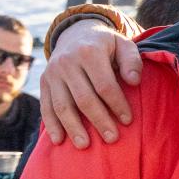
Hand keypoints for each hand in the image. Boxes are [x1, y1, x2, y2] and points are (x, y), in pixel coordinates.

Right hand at [39, 19, 141, 147]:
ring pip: (62, 105)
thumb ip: (132, 60)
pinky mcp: (44, 82)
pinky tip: (59, 140)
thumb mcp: (123, 44)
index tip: (128, 121)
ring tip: (85, 145)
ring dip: (73, 127)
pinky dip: (52, 125)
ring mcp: (53, 73)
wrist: (76, 33)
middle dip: (99, 120)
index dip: (117, 104)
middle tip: (112, 139)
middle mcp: (67, 62)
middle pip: (84, 98)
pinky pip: (46, 106)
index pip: (105, 85)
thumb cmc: (106, 45)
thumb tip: (134, 81)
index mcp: (89, 52)